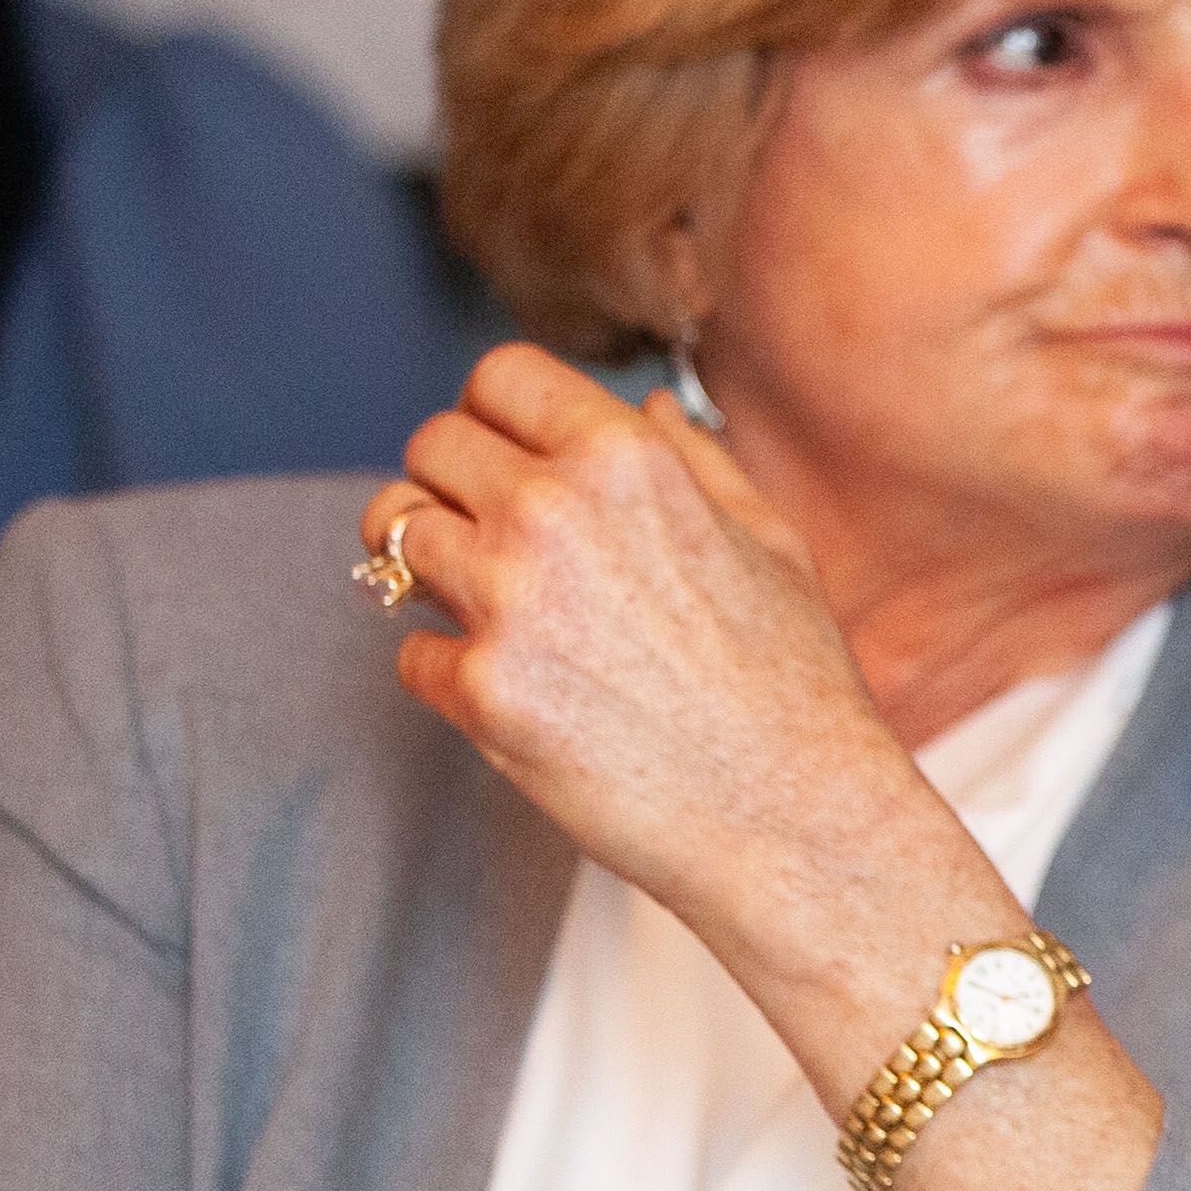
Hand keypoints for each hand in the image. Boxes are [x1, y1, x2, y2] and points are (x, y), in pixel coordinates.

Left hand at [363, 347, 945, 946]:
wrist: (793, 813)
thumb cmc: (796, 682)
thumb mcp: (772, 543)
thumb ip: (698, 463)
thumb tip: (649, 413)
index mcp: (627, 462)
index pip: (501, 377)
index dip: (495, 412)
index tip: (501, 450)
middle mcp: (553, 515)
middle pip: (431, 446)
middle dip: (448, 482)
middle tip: (480, 530)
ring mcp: (508, 604)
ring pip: (394, 535)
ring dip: (424, 562)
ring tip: (473, 599)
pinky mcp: (481, 692)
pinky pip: (410, 652)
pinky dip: (446, 670)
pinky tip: (510, 690)